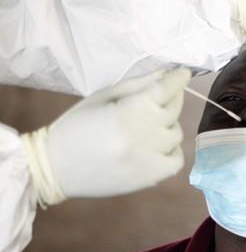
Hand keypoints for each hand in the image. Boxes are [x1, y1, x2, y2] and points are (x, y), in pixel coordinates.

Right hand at [21, 68, 190, 205]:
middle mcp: (145, 133)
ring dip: (167, 126)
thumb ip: (136, 85)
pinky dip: (171, 151)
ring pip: (176, 134)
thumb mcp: (102, 97)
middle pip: (174, 109)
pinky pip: (177, 160)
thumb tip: (164, 74)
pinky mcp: (151, 177)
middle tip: (158, 100)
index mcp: (131, 109)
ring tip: (147, 128)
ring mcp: (151, 157)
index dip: (178, 78)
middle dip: (171, 99)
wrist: (56, 168)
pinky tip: (156, 148)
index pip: (167, 89)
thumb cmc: (76, 127)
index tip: (183, 73)